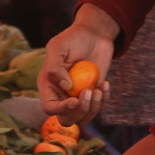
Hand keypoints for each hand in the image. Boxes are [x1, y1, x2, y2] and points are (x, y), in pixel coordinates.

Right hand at [38, 4, 116, 124]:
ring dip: (94, 108)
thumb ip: (54, 66)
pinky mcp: (93, 95)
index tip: (75, 99)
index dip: (61, 109)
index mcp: (48, 85)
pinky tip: (105, 83)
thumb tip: (65, 87)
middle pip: (66, 119)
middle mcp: (61, 94)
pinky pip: (97, 109)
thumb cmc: (73, 38)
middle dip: (79, 111)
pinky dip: (104, 100)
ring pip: (83, 118)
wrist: (94, 35)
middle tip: (89, 92)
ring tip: (99, 88)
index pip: (49, 107)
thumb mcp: (58, 46)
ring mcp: (77, 97)